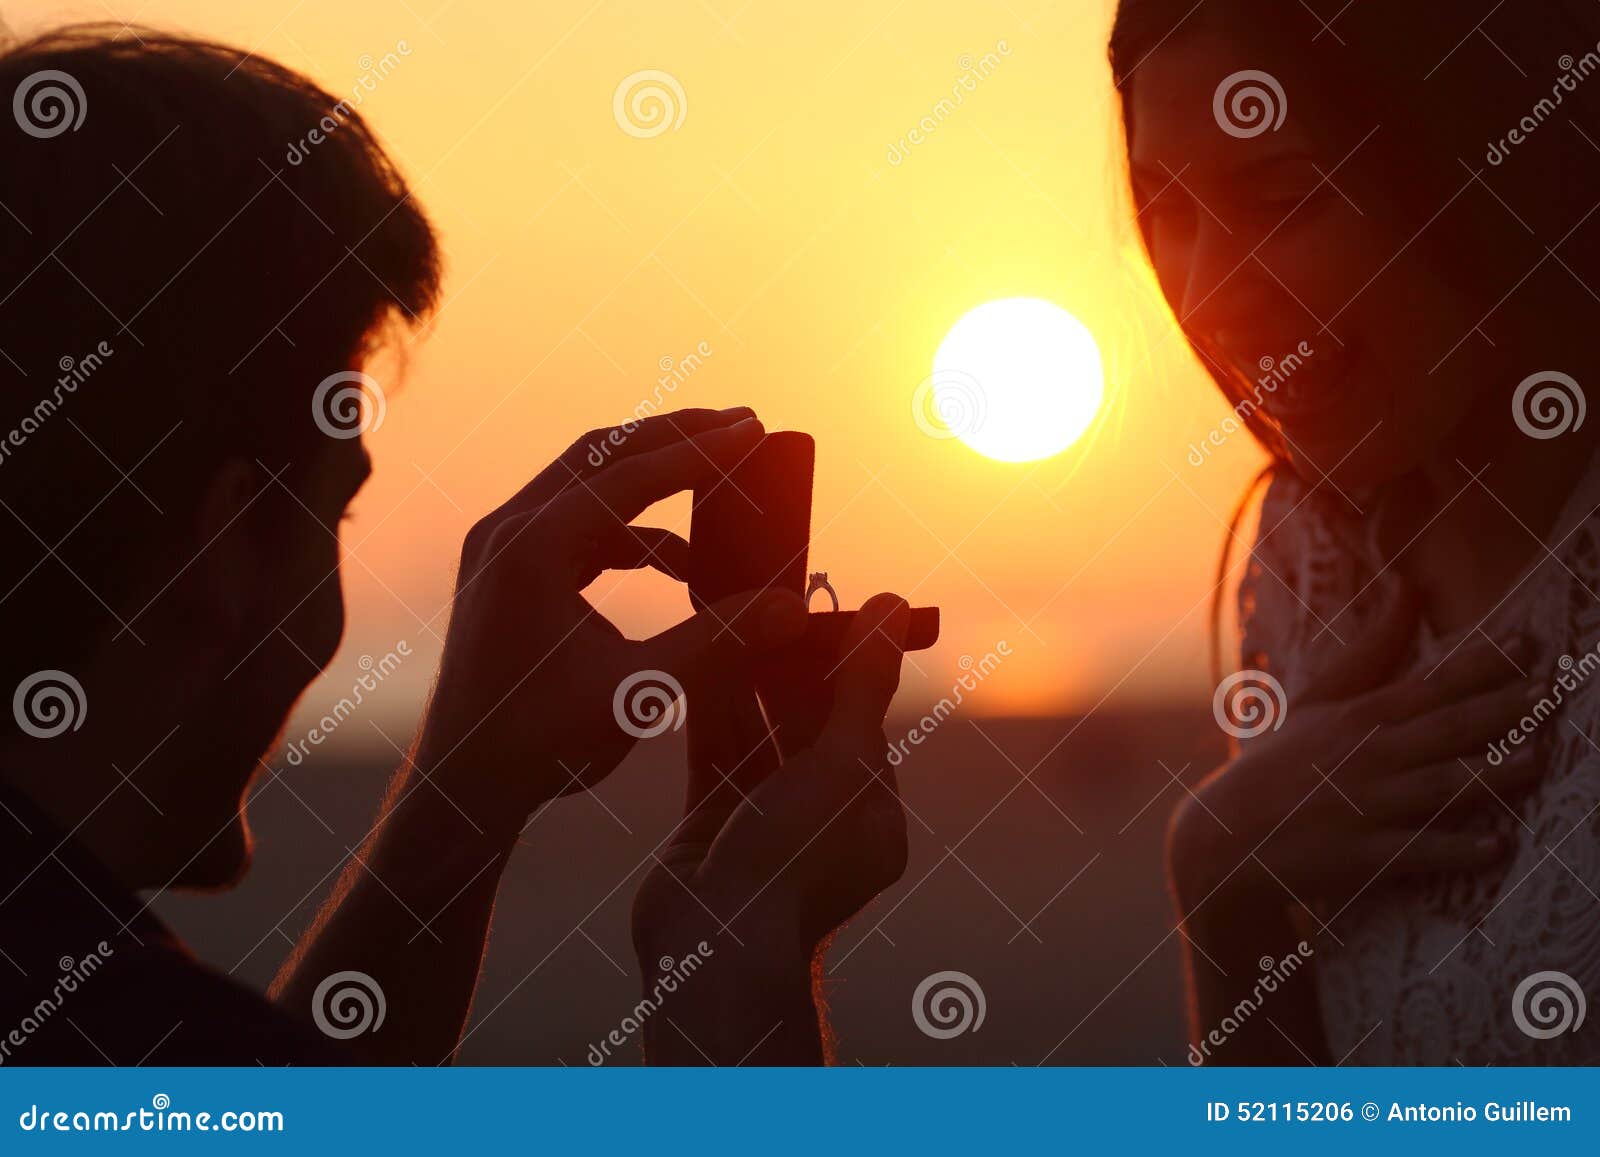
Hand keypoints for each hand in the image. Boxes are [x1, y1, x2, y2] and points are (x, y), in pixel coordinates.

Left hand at [412, 407, 807, 835]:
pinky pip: (577, 527)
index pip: (628, 474)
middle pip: (602, 455)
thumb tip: (793, 608)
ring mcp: (501, 550)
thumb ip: (718, 642)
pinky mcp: (507, 574)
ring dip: (656, 483)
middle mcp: (507, 532)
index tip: (755, 428)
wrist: (462, 789)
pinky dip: (632, 533)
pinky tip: (683, 566)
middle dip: (677, 439)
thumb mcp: (638, 692)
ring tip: (723, 484)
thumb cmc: (538, 745)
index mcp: (531, 548)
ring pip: (588, 485)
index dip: (699, 449)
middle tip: (744, 424)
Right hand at [630, 594, 911, 1062]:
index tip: (818, 609)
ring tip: (726, 617)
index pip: (861, 721)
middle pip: (805, 725)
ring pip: (755, 736)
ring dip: (743, 682)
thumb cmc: (794, 860)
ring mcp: (762, 824)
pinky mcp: (708, 826)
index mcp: (871, 814)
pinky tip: (698, 661)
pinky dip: (708, 712)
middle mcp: (821, 819)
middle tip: (765, 604)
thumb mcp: (844, 761)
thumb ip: (863, 684)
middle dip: (787, 670)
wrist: (715, 948)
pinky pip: (712, 756)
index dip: (842, 664)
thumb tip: (891, 607)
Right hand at [1170, 579, 1542, 923]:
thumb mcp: (1320, 700)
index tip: (1531, 645)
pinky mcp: (1361, 856)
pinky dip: (1454, 849)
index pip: (1432, 685)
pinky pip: (1415, 852)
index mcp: (1360, 717)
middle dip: (1499, 711)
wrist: (1229, 834)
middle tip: (1550, 695)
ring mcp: (1364, 806)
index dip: (1484, 665)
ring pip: (1437, 786)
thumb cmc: (1285, 761)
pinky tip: (1495, 846)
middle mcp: (1367, 756)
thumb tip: (1408, 587)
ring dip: (1489, 775)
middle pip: (1444, 729)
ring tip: (1538, 763)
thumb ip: (1372, 649)